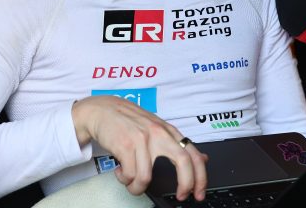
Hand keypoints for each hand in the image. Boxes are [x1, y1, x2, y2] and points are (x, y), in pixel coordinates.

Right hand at [72, 95, 208, 200]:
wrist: (102, 109)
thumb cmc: (129, 121)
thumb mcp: (157, 128)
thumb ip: (177, 144)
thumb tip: (203, 159)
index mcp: (168, 131)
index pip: (193, 154)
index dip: (200, 176)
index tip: (198, 192)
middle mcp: (158, 133)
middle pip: (182, 161)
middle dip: (186, 183)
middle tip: (181, 195)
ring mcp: (142, 139)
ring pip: (146, 177)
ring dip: (137, 187)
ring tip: (131, 181)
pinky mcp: (125, 145)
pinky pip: (129, 175)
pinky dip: (124, 179)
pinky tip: (121, 171)